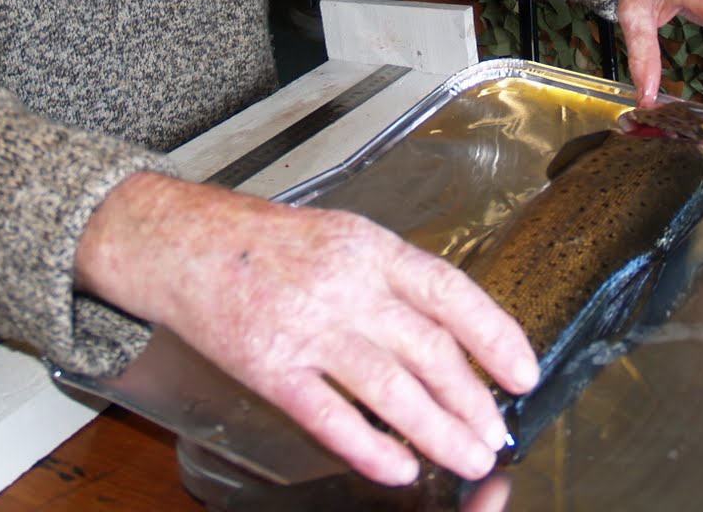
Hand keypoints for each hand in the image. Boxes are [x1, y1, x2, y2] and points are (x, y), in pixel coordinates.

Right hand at [75, 172, 538, 486]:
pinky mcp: (269, 366)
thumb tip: (447, 330)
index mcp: (369, 248)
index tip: (522, 373)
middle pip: (428, 350)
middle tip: (495, 435)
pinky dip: (368, 448)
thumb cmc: (261, 241)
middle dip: (472, 401)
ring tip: (466, 458)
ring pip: (390, 390)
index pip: (450, 294)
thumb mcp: (339, 235)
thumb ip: (390, 278)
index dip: (495, 336)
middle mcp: (345, 285)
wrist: (180, 243)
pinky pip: (329, 416)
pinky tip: (397, 467)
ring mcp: (307, 327)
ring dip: (436, 432)